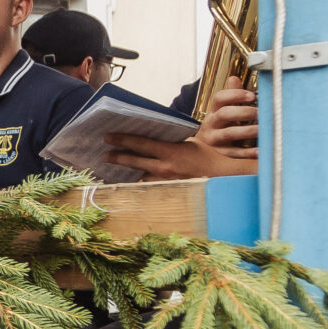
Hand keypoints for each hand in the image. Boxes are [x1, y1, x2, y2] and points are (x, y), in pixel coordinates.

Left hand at [104, 133, 256, 179]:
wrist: (223, 176)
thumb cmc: (206, 156)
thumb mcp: (188, 143)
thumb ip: (169, 142)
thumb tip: (151, 138)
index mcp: (170, 151)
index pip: (141, 144)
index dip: (122, 140)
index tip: (108, 137)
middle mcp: (165, 167)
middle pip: (134, 161)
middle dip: (117, 157)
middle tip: (104, 155)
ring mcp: (166, 181)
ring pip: (139, 177)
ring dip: (126, 173)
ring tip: (112, 170)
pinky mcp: (169, 190)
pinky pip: (149, 187)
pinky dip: (139, 183)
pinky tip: (130, 181)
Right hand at [195, 77, 258, 157]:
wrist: (200, 150)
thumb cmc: (219, 127)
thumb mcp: (222, 111)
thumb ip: (232, 96)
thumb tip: (234, 78)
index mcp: (214, 111)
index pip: (220, 98)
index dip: (235, 94)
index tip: (252, 96)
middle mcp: (211, 124)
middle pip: (224, 114)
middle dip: (244, 112)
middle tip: (261, 113)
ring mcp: (214, 140)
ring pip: (229, 133)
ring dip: (248, 130)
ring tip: (263, 129)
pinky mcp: (220, 154)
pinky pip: (235, 153)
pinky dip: (248, 152)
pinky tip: (261, 150)